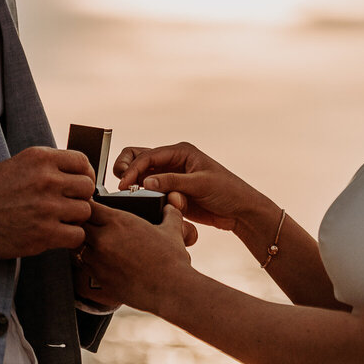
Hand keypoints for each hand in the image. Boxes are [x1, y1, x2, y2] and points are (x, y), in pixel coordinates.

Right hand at [0, 146, 94, 257]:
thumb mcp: (16, 165)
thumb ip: (45, 167)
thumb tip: (74, 174)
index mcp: (40, 158)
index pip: (82, 161)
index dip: (84, 175)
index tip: (77, 186)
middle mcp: (47, 179)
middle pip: (87, 187)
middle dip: (79, 198)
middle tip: (65, 207)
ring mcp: (47, 207)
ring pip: (85, 212)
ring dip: (74, 219)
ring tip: (56, 222)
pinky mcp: (44, 234)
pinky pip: (77, 235)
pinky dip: (69, 238)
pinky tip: (55, 236)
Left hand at [80, 200, 192, 312]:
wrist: (170, 290)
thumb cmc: (171, 260)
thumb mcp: (172, 231)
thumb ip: (169, 214)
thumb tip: (170, 207)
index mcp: (119, 222)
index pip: (89, 206)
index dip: (87, 206)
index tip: (91, 208)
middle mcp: (104, 239)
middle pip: (78, 225)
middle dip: (81, 223)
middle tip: (88, 225)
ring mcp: (99, 260)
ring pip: (77, 246)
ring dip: (82, 243)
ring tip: (92, 243)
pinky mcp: (98, 278)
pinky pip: (82, 265)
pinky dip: (87, 260)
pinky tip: (98, 260)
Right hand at [115, 142, 268, 232]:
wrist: (240, 211)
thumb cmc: (227, 191)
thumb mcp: (200, 184)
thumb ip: (172, 182)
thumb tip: (144, 183)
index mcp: (181, 151)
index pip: (148, 155)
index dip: (133, 169)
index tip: (124, 185)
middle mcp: (173, 161)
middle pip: (139, 159)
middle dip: (128, 170)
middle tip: (122, 186)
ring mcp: (171, 177)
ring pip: (143, 177)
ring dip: (137, 186)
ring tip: (133, 197)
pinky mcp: (171, 193)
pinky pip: (151, 193)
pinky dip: (146, 198)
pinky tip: (145, 205)